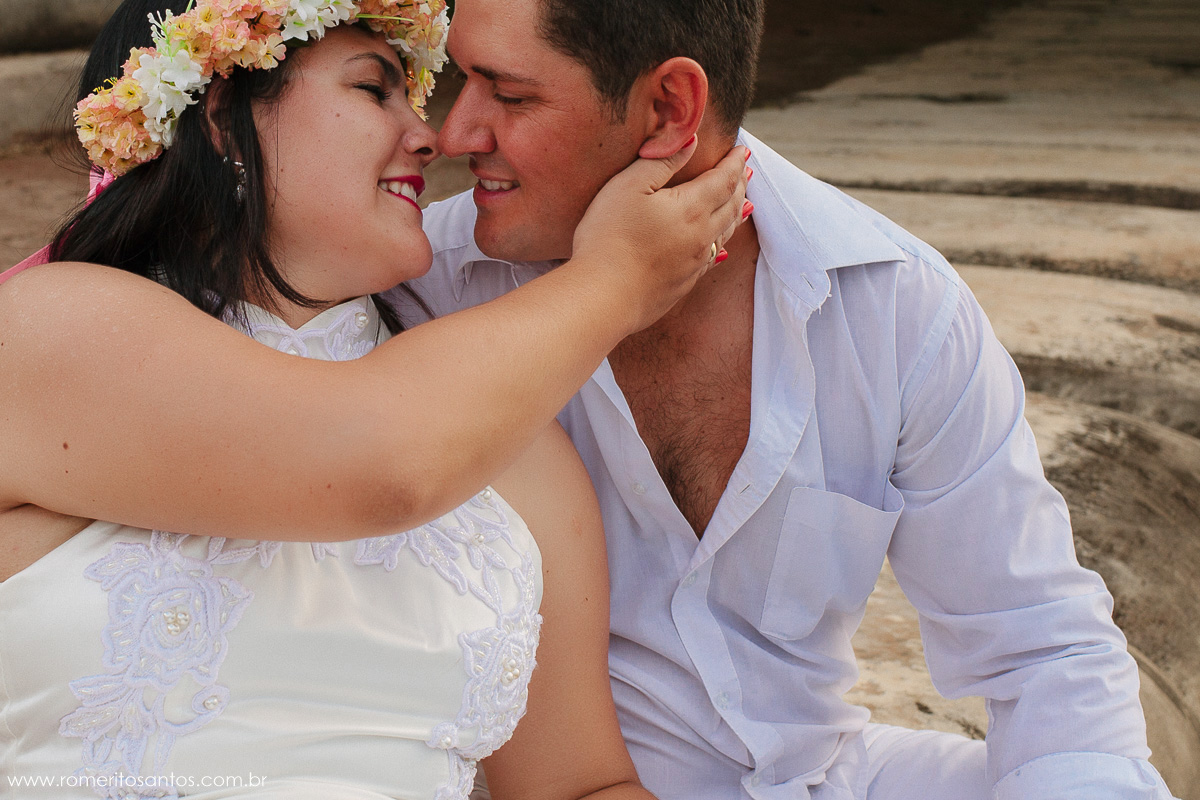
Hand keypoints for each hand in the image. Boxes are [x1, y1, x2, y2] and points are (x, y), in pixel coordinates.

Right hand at [571, 135, 750, 331]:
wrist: (603, 296)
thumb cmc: (609, 237)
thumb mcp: (629, 185)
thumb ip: (663, 161)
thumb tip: (692, 141)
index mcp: (691, 207)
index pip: (724, 179)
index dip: (735, 163)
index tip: (743, 150)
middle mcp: (701, 236)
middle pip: (731, 206)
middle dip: (740, 186)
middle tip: (745, 172)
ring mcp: (694, 264)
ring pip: (725, 234)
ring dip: (736, 215)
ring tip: (744, 204)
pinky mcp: (683, 285)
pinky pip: (712, 259)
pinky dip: (721, 245)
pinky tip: (720, 248)